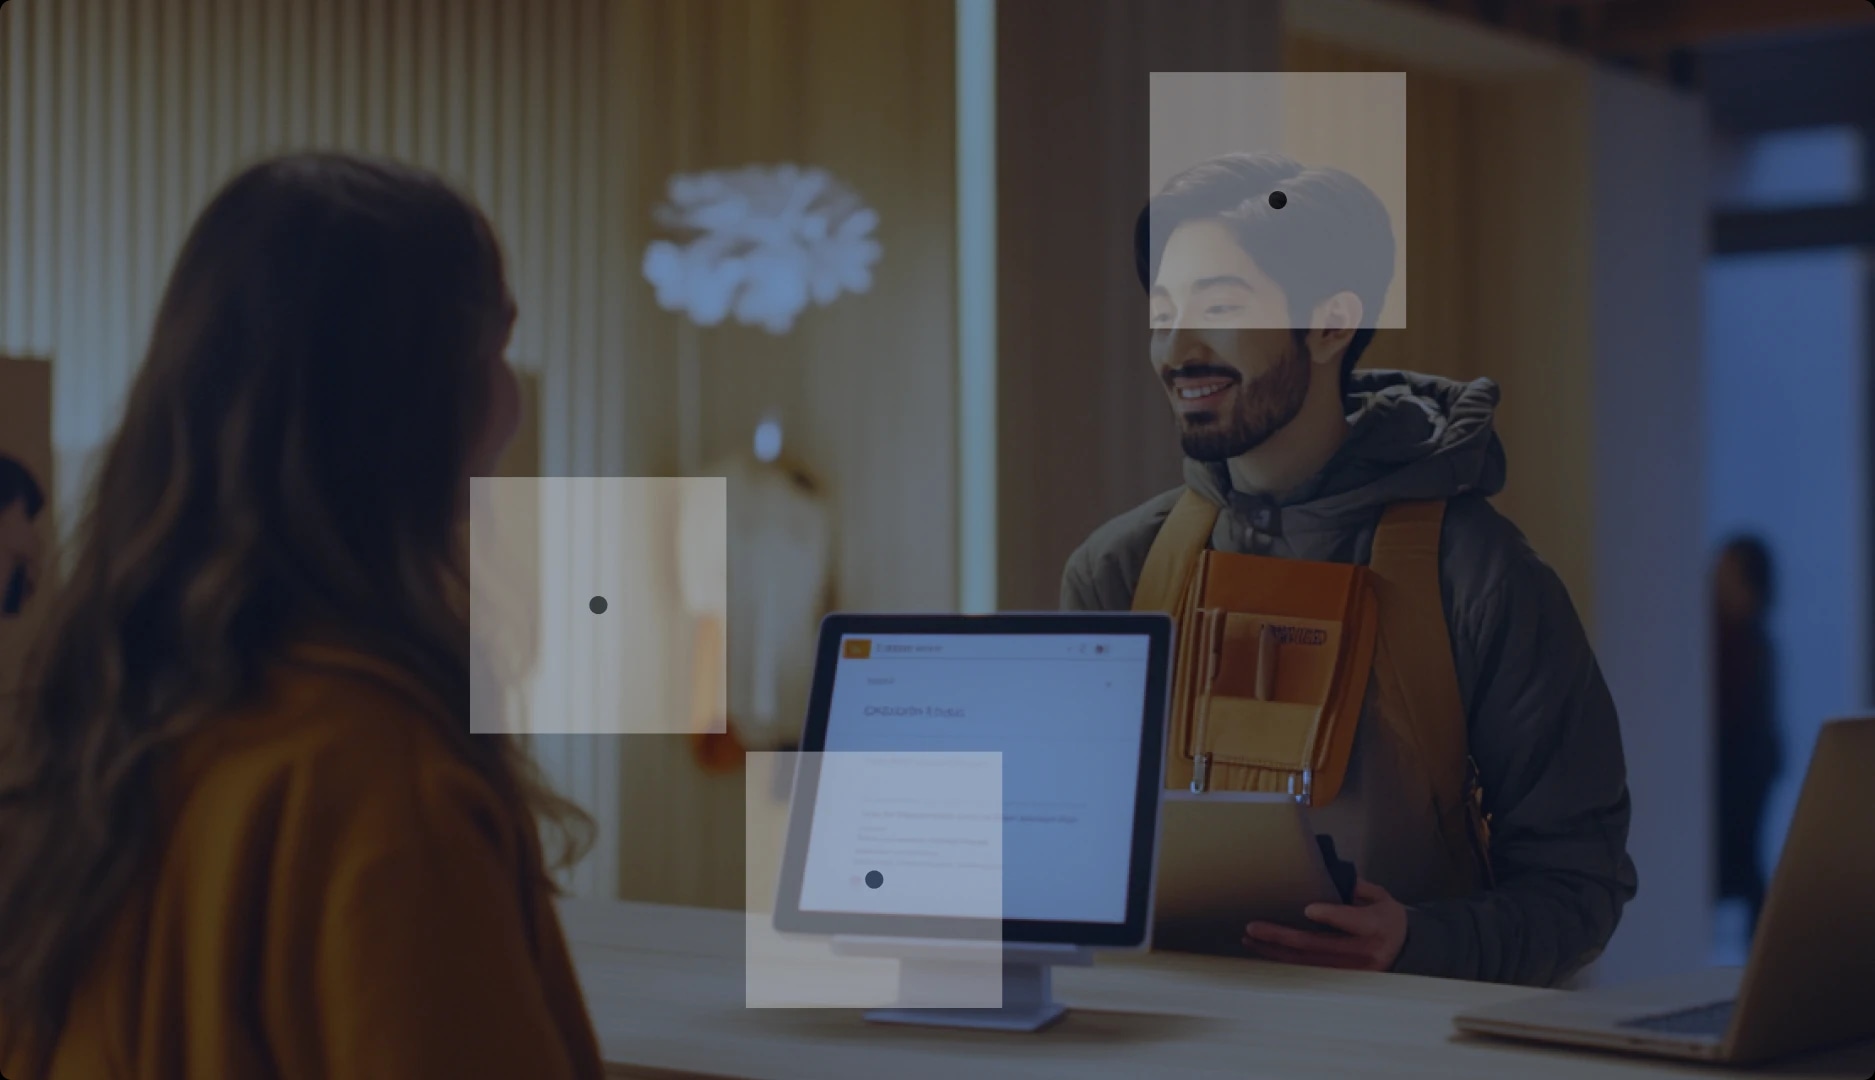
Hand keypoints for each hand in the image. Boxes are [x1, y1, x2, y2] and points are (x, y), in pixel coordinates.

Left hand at [1243, 878, 1407, 971]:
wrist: (1404, 949)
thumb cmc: (1384, 917)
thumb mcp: (1378, 897)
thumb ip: (1354, 887)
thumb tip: (1324, 872)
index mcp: (1375, 925)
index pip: (1352, 921)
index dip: (1331, 915)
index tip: (1308, 909)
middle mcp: (1364, 951)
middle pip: (1317, 945)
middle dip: (1282, 936)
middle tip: (1254, 927)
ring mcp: (1352, 970)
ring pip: (1307, 962)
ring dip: (1275, 951)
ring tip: (1250, 938)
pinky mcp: (1341, 980)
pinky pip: (1308, 971)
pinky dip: (1283, 960)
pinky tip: (1264, 951)